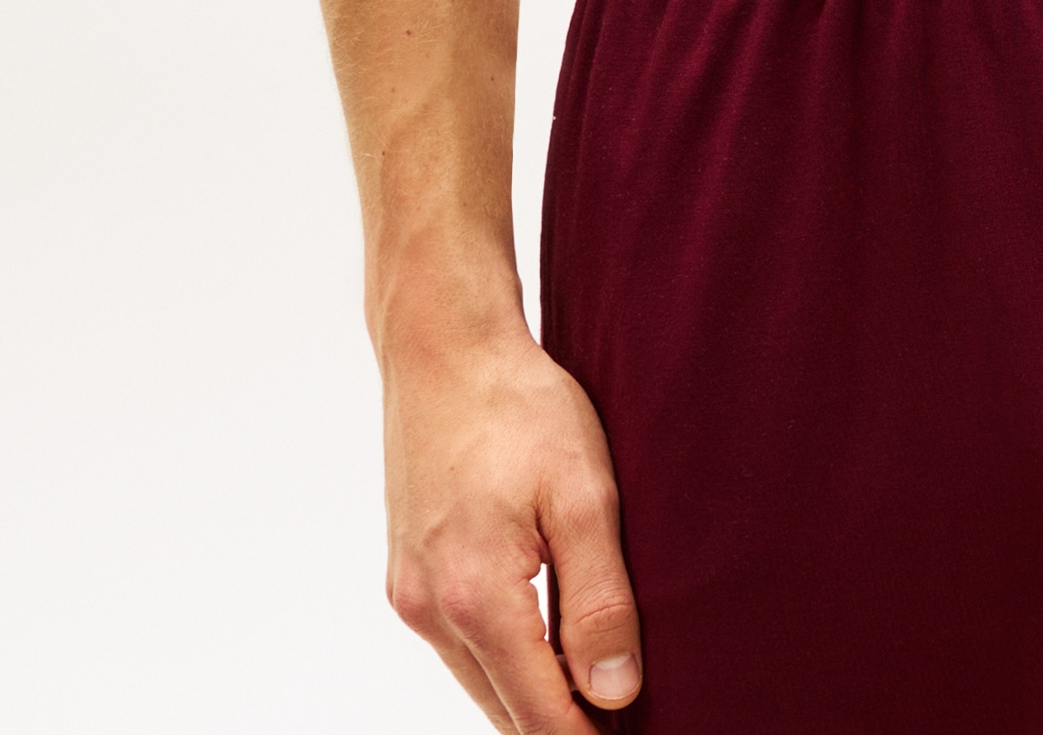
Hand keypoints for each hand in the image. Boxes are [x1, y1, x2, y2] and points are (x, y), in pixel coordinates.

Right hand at [382, 322, 641, 728]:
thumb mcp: (584, 493)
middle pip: (504, 711)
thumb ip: (599, 600)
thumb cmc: (518, 405)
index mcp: (476, 597)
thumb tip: (614, 693)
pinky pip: (461, 644)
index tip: (636, 734)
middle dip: (564, 724)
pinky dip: (505, 656)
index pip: (537, 717)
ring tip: (601, 682)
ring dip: (534, 693)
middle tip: (628, 714)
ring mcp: (410, 595)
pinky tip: (549, 640)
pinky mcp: (406, 574)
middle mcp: (430, 610)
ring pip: (481, 681)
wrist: (443, 346)